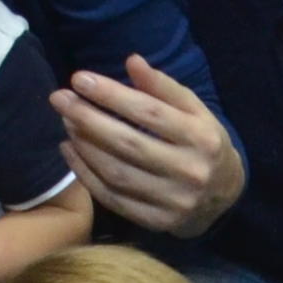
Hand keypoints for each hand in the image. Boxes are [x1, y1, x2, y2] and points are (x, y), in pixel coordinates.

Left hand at [54, 58, 245, 237]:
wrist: (223, 195)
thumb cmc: (201, 142)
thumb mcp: (194, 110)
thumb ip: (163, 87)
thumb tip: (132, 61)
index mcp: (201, 137)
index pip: (149, 113)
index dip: (111, 95)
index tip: (79, 78)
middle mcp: (189, 170)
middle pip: (128, 143)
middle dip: (88, 118)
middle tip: (60, 99)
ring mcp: (172, 201)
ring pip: (116, 172)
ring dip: (84, 145)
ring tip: (66, 121)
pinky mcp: (156, 221)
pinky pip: (112, 197)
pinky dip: (85, 174)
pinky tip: (70, 150)